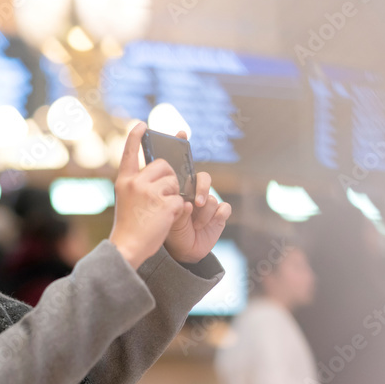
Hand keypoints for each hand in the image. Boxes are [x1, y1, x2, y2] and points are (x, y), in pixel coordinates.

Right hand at [109, 122, 188, 268]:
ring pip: (174, 182)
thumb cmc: (129, 227)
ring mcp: (150, 192)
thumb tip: (160, 175)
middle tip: (165, 193)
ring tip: (162, 211)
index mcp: (124, 181)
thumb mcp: (126, 201)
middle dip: (169, 177)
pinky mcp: (165, 204)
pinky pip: (181, 200)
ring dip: (174, 195)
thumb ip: (137, 186)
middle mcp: (136, 182)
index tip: (143, 125)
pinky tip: (167, 219)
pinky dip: (178, 210)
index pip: (129, 152)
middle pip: (163, 165)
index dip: (136, 137)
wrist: (127, 247)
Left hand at [162, 130, 232, 264]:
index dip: (181, 145)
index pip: (181, 163)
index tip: (180, 132)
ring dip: (204, 211)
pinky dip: (216, 218)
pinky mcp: (219, 215)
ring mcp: (208, 203)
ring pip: (211, 197)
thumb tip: (181, 197)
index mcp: (178, 188)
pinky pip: (223, 209)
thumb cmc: (169, 230)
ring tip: (197, 221)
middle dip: (201, 188)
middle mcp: (195, 192)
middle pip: (203, 178)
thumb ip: (167, 201)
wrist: (180, 252)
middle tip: (195, 202)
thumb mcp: (161, 214)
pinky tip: (206, 226)